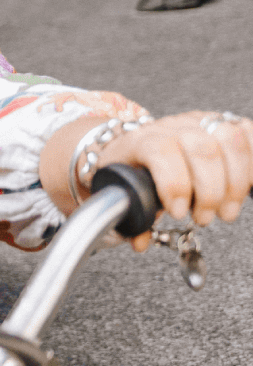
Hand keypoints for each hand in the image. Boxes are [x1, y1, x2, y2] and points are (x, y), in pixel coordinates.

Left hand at [97, 111, 252, 249]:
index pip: (161, 151)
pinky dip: (252, 166)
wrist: (140, 140)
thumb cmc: (134, 167)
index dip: (174, 184)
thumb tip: (140, 243)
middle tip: (203, 218)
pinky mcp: (224, 124)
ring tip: (225, 211)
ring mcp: (201, 123)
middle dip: (209, 192)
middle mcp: (173, 127)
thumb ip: (133, 215)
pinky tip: (244, 189)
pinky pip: (248, 134)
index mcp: (143, 140)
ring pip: (230, 140)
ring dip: (235, 182)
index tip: (177, 212)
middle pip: (202, 148)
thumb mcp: (124, 188)